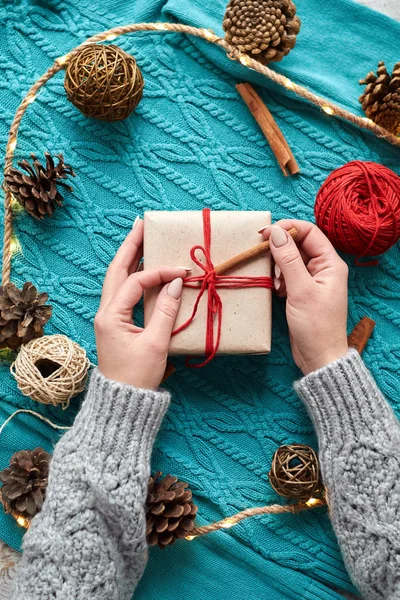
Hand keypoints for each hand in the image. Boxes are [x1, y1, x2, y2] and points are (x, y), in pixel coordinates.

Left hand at [94, 218, 186, 388]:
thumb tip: (175, 283)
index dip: (158, 272)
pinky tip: (143, 269)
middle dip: (129, 246)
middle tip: (142, 224)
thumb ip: (165, 312)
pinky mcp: (117, 324)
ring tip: (141, 238)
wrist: (123, 402)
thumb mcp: (155, 345)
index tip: (182, 271)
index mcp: (111, 316)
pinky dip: (133, 277)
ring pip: (117, 280)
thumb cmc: (137, 377)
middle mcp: (106, 312)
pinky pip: (123, 292)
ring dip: (129, 259)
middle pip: (116, 271)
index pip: (135, 282)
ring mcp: (109, 318)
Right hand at [261, 220, 348, 374]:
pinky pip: (287, 276)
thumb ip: (288, 260)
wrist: (319, 357)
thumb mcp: (300, 290)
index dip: (287, 228)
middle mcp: (323, 268)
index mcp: (330, 263)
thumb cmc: (316, 325)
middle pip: (298, 245)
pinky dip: (278, 279)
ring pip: (290, 260)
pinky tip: (275, 291)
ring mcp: (312, 280)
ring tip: (273, 282)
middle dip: (279, 249)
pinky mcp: (301, 292)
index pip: (309, 232)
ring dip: (277, 266)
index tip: (264, 234)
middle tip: (262, 257)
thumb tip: (276, 233)